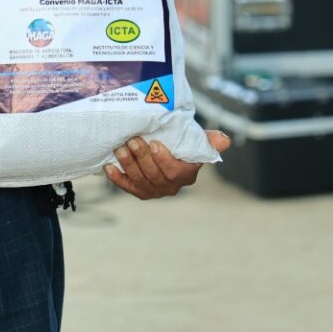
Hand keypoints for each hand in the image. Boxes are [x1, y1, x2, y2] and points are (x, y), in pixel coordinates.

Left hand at [105, 131, 232, 199]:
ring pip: (139, 180)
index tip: (155, 144)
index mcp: (186, 175)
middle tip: (132, 140)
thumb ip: (209, 141)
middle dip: (142, 158)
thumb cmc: (183, 145)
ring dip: (128, 164)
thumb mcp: (196, 141)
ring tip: (120, 148)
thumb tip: (224, 140)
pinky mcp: (138, 191)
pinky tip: (108, 167)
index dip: (163, 160)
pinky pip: (127, 187)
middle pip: (154, 176)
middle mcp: (170, 187)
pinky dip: (116, 178)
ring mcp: (153, 191)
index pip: (175, 172)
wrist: (166, 152)